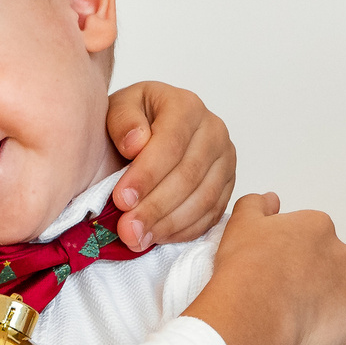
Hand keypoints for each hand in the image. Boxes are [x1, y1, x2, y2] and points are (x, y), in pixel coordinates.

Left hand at [104, 81, 235, 250]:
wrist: (148, 131)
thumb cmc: (132, 122)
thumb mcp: (117, 109)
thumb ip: (122, 120)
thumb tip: (136, 143)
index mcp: (186, 106)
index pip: (171, 144)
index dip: (146, 175)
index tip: (121, 199)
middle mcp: (214, 130)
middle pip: (189, 176)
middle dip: (155, 206)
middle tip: (127, 229)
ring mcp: (225, 160)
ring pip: (203, 199)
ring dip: (168, 224)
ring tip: (137, 238)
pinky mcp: (227, 185)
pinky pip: (212, 214)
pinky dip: (184, 230)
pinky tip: (158, 237)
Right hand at [183, 192, 345, 344]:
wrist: (254, 314)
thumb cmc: (245, 269)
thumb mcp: (241, 223)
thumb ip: (258, 204)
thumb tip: (272, 200)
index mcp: (318, 226)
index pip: (311, 238)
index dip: (290, 256)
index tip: (274, 271)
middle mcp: (343, 252)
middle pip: (330, 265)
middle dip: (312, 279)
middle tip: (284, 296)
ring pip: (342, 295)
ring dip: (325, 304)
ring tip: (295, 318)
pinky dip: (334, 329)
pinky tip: (309, 334)